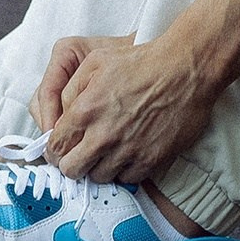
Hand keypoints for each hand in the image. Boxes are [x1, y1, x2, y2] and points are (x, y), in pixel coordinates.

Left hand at [31, 33, 215, 185]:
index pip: (55, 147)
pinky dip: (124, 170)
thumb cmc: (142, 62)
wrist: (185, 70)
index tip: (61, 148)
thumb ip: (70, 88)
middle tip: (79, 155)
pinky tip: (127, 154)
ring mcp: (128, 151)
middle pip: (72, 169)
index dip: (55, 149)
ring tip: (106, 152)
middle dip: (71, 163)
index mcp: (86, 110)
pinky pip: (127, 179)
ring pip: (98, 177)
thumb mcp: (96, 61)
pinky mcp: (150, 160)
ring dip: (98, 167)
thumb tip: (60, 114)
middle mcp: (103, 135)